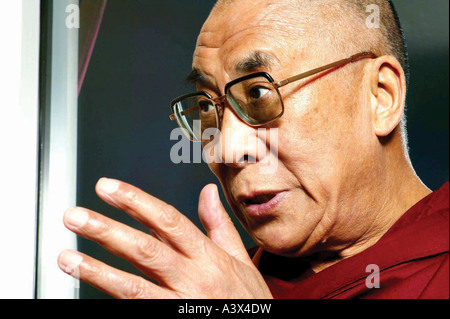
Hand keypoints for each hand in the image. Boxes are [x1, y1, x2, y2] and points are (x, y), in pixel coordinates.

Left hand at [57, 178, 272, 298]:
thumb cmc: (248, 299)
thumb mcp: (240, 259)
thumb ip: (219, 225)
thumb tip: (208, 192)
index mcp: (208, 256)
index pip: (168, 221)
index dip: (136, 202)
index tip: (108, 188)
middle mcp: (192, 278)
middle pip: (145, 249)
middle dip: (107, 231)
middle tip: (75, 217)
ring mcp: (180, 304)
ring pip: (134, 286)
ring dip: (97, 270)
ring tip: (67, 258)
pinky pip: (137, 310)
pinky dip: (113, 299)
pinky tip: (90, 289)